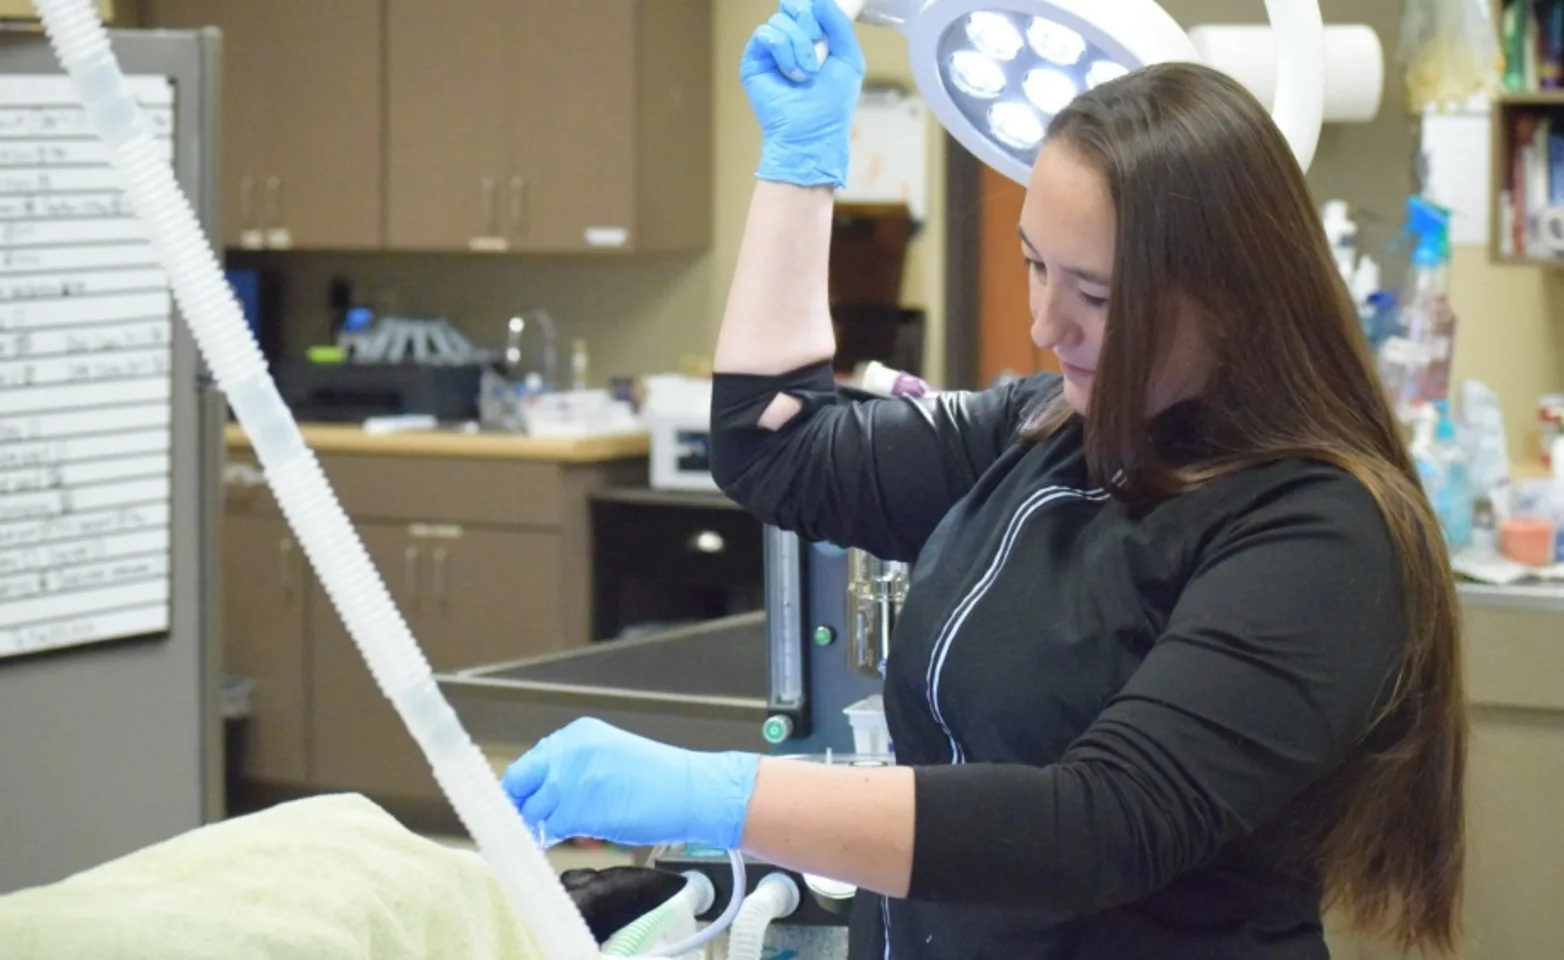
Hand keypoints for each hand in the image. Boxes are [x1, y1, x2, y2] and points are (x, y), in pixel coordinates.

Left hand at [502, 718, 759, 849]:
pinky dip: (553, 838)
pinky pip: (550, 829)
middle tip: (530, 823)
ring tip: (558, 831)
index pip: (529, 763)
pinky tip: (571, 837)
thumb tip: (544, 792)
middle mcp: (567, 752)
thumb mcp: (609, 755)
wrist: (690, 790)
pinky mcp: (576, 810)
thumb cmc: (658, 778)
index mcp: (576, 735)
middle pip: (520, 784)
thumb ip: (574, 767)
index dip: (524, 787)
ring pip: (532, 810)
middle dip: (522, 805)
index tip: (523, 803)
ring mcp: (569, 780)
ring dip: (539, 824)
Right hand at [741, 0, 865, 188]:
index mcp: (811, 39)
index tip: (824, 30)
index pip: (807, 5)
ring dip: (799, 47)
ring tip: (806, 74)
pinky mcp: (754, 61)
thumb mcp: (849, 58)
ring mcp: (770, 51)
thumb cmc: (832, 104)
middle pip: (792, 6)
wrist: (812, 133)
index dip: (815, 10)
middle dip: (809, 25)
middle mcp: (789, 42)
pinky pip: (765, 35)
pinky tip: (791, 74)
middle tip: (817, 52)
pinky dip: (783, 52)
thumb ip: (839, 24)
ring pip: (779, 21)